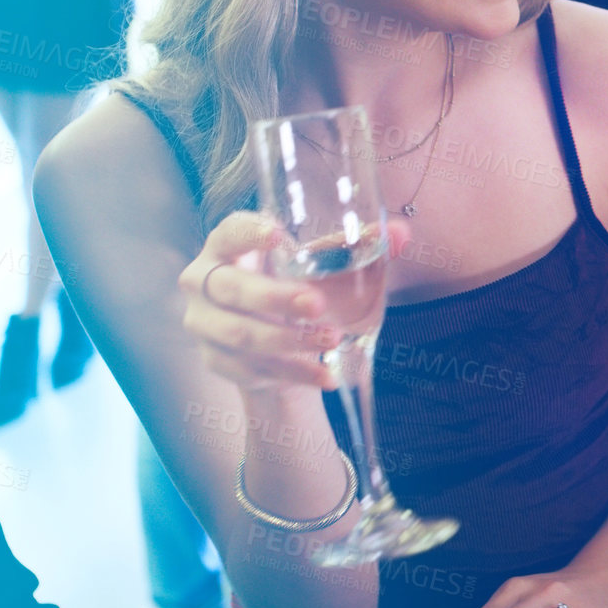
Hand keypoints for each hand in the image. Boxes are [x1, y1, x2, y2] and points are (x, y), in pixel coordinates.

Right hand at [177, 212, 410, 393]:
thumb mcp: (325, 266)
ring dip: (289, 340)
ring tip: (333, 340)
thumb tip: (403, 233)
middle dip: (274, 297)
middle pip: (230, 288)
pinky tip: (327, 376)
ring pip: (240, 334)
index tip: (278, 234)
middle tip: (316, 304)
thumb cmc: (298, 286)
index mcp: (227, 247)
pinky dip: (294, 373)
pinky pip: (253, 369)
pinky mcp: (217, 361)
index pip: (228, 232)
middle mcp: (204, 283)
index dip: (248, 232)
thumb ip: (360, 247)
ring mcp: (205, 325)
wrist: (277, 343)